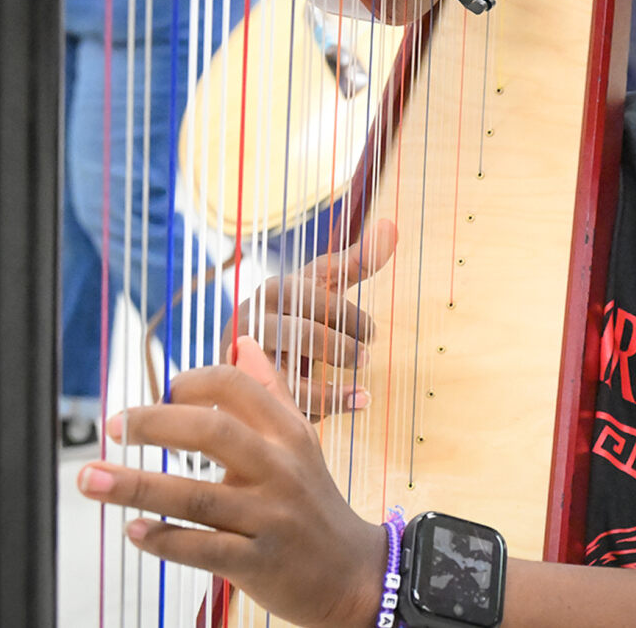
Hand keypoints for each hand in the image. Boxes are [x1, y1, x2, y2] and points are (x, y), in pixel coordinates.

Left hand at [77, 336, 384, 627]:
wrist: (353, 573)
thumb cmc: (314, 503)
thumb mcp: (301, 442)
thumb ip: (270, 392)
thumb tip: (245, 342)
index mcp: (289, 434)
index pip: (237, 387)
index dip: (192, 382)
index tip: (160, 390)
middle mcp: (281, 470)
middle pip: (213, 432)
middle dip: (155, 423)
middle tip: (112, 426)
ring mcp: (271, 517)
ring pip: (197, 496)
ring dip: (136, 486)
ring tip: (89, 478)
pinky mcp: (259, 563)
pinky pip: (204, 549)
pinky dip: (164, 540)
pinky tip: (133, 530)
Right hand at [225, 219, 397, 419]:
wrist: (251, 352)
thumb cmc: (297, 313)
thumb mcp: (323, 284)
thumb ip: (357, 260)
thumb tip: (392, 225)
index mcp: (275, 289)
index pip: (315, 298)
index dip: (350, 316)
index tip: (374, 333)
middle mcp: (252, 320)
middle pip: (302, 334)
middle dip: (340, 349)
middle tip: (365, 358)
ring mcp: (243, 358)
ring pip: (288, 376)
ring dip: (331, 389)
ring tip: (363, 394)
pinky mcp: (246, 392)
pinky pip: (283, 406)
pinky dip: (319, 410)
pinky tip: (350, 407)